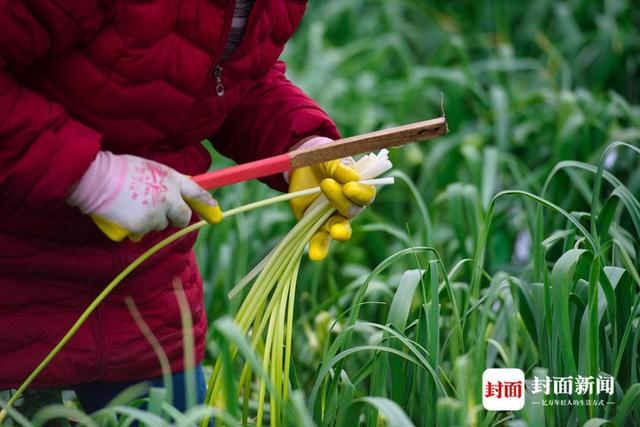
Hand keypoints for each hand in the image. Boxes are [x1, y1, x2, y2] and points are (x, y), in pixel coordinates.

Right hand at [67, 151, 221, 241]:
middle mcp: (169, 198)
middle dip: (174, 218)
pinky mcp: (142, 227)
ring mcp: (156, 214)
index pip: (197, 193)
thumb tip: (175, 197)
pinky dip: (134, 227)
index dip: (207, 203)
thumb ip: (165, 183)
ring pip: (160, 225)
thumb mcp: (149, 168)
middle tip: (158, 211)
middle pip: (182, 217)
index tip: (215, 212)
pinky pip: (143, 232)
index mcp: (172, 179)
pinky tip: (123, 214)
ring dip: (150, 220)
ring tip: (131, 204)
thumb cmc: (119, 170)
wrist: (96, 178)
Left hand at [288, 137, 375, 260]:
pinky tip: (316, 256)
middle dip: (342, 201)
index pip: (367, 194)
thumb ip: (340, 166)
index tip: (349, 186)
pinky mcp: (316, 226)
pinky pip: (320, 239)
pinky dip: (319, 248)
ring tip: (334, 230)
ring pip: (340, 228)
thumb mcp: (330, 157)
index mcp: (357, 189)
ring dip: (338, 231)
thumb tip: (353, 176)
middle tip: (326, 184)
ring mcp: (332, 218)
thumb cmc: (322, 159)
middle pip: (352, 210)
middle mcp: (348, 207)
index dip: (361, 192)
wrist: (302, 165)